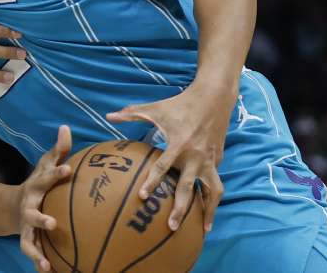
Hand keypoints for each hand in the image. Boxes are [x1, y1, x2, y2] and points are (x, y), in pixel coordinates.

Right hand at [17, 125, 72, 272]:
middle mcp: (29, 207)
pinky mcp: (29, 240)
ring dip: (36, 252)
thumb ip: (58, 150)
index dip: (56, 173)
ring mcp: (27, 226)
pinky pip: (34, 254)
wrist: (13, 206)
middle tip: (52, 224)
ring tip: (45, 263)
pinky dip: (39, 263)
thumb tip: (66, 127)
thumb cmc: (38, 183)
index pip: (47, 178)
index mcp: (36, 187)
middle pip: (33, 213)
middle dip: (41, 219)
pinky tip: (50, 272)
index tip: (69, 170)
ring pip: (29, 240)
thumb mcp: (45, 165)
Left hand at [105, 81, 231, 232]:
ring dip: (209, 210)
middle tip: (170, 226)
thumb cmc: (180, 103)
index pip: (163, 167)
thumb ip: (132, 113)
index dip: (152, 182)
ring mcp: (209, 160)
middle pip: (188, 188)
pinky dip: (213, 198)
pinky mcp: (218, 160)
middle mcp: (196, 156)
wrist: (213, 98)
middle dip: (180, 209)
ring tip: (203, 229)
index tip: (143, 197)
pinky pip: (216, 182)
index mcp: (179, 144)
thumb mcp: (156, 108)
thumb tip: (108, 116)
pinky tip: (207, 211)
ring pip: (213, 190)